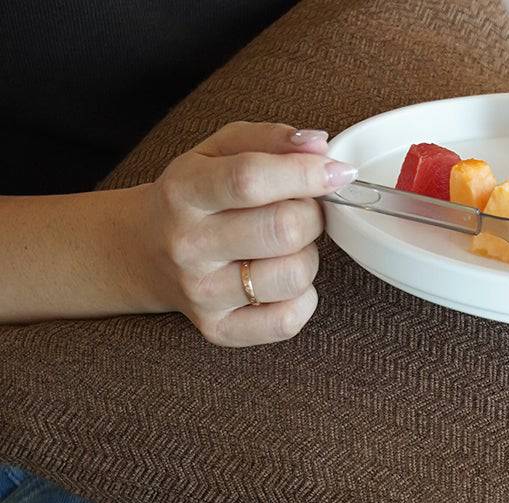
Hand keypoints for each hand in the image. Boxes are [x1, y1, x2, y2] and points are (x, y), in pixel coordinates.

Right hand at [136, 121, 355, 346]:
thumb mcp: (217, 151)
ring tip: (286, 246)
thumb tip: (319, 146)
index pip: (250, 180)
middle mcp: (188, 245)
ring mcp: (203, 294)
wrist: (145, 252)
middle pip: (282, 230)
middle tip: (302, 210)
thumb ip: (267, 140)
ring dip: (307, 256)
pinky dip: (303, 298)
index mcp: (184, 191)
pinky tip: (283, 280)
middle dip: (310, 215)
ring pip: (293, 276)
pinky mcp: (220, 330)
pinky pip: (289, 320)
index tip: (337, 172)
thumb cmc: (194, 197)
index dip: (304, 174)